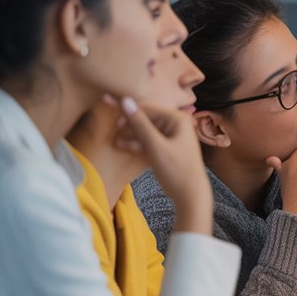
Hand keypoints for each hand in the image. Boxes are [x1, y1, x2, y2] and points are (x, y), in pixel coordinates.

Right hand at [113, 96, 211, 234]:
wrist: (190, 196)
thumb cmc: (177, 170)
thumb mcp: (155, 146)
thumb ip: (140, 124)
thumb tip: (126, 101)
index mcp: (177, 119)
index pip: (147, 108)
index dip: (126, 107)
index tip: (106, 100)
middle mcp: (175, 125)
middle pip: (145, 120)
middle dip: (128, 124)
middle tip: (112, 130)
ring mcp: (170, 137)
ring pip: (144, 132)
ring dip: (129, 136)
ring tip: (113, 140)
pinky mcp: (164, 149)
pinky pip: (147, 143)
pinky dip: (135, 144)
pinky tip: (119, 146)